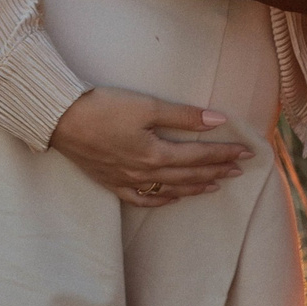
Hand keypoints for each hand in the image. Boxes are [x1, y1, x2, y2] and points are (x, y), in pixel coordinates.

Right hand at [48, 86, 249, 205]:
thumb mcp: (146, 106)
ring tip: (216, 184)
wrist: (60, 120)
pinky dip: (162, 199)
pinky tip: (174, 197)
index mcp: (156, 154)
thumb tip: (217, 119)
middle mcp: (145, 173)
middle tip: (239, 169)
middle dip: (216, 170)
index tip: (246, 152)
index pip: (200, 155)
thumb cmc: (103, 108)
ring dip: (196, 186)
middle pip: (189, 174)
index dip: (225, 153)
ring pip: (171, 189)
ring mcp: (128, 181)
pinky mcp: (112, 182)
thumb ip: (183, 116)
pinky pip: (143, 198)